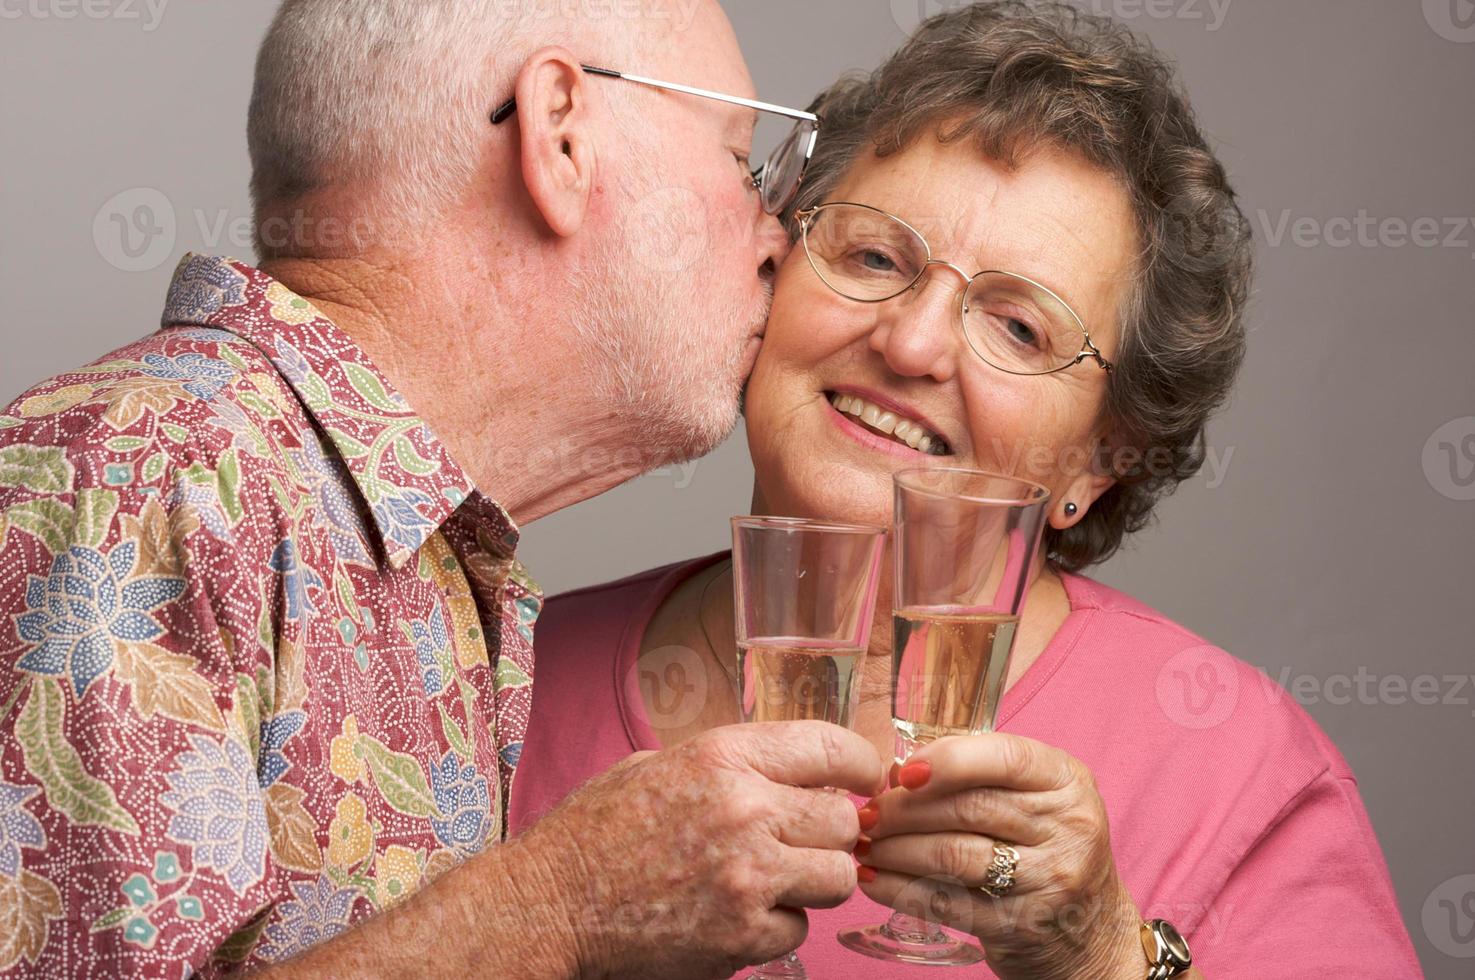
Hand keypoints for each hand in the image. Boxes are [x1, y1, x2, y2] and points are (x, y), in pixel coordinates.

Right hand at [519, 720, 885, 978]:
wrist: (550, 904)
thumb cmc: (596, 831)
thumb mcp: (660, 766)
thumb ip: (732, 767)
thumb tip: (795, 776)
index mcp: (724, 758)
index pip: (830, 748)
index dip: (863, 765)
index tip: (870, 779)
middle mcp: (745, 812)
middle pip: (844, 822)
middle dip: (830, 834)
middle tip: (802, 842)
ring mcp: (748, 878)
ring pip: (837, 880)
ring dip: (812, 883)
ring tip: (769, 881)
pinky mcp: (742, 937)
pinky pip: (798, 931)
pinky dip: (775, 928)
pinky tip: (734, 915)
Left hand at [857, 733, 1144, 979]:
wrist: (1088, 932)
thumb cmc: (1044, 846)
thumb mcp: (1033, 797)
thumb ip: (977, 776)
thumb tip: (896, 773)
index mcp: (1066, 780)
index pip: (1005, 757)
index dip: (947, 760)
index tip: (902, 772)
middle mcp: (1067, 826)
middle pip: (969, 807)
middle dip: (904, 809)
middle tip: (866, 814)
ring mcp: (1049, 879)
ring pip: (953, 855)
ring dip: (896, 849)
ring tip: (865, 846)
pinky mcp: (1022, 923)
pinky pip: (948, 902)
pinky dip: (902, 890)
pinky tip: (876, 881)